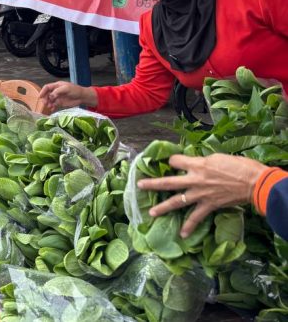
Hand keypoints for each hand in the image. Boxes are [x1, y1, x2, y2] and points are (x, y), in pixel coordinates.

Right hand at [38, 82, 96, 112]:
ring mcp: (57, 97)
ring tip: (49, 106)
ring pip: (49, 100)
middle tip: (45, 103)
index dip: (43, 91)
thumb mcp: (66, 88)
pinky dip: (52, 107)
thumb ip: (57, 91)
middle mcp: (56, 91)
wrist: (82, 97)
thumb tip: (50, 96)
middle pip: (47, 94)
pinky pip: (53, 105)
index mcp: (56, 86)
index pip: (47, 87)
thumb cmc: (75, 90)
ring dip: (48, 103)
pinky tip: (52, 109)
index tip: (40, 97)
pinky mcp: (60, 103)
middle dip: (45, 98)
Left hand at [137, 154, 267, 237]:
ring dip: (163, 208)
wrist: (253, 183)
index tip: (173, 162)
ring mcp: (200, 194)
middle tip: (139, 185)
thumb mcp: (217, 157)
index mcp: (197, 164)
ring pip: (177, 201)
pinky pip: (196, 218)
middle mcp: (194, 179)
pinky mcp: (209, 205)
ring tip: (151, 213)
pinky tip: (182, 234)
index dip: (173, 161)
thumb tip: (195, 164)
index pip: (175, 161)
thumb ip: (202, 162)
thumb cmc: (239, 166)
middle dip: (153, 184)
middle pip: (168, 182)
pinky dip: (189, 226)